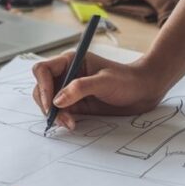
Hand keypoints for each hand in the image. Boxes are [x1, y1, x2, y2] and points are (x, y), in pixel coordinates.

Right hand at [32, 51, 166, 130]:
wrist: (142, 92)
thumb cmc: (127, 80)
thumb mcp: (105, 81)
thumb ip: (81, 88)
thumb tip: (58, 100)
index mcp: (70, 61)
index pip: (43, 70)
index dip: (43, 86)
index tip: (51, 104)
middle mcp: (66, 74)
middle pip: (41, 88)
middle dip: (47, 104)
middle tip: (60, 118)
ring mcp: (69, 90)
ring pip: (48, 103)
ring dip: (54, 115)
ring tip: (69, 123)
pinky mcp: (75, 104)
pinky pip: (59, 112)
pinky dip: (61, 120)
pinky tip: (71, 124)